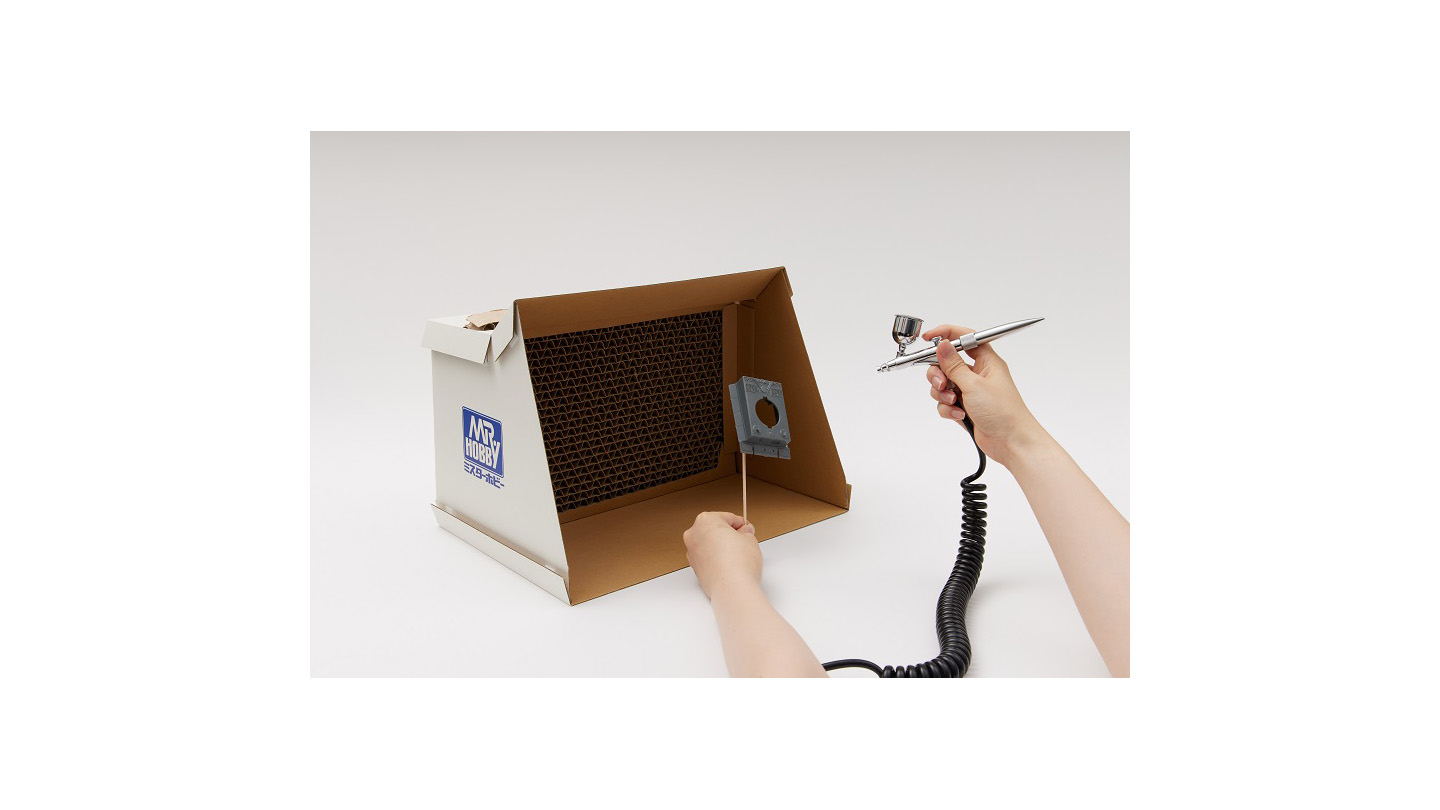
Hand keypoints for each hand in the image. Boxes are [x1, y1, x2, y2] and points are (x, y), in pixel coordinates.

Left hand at [682, 511, 759, 599]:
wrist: (732, 588)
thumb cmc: (738, 563)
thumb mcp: (750, 539)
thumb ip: (746, 532)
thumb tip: (744, 532)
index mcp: (705, 520)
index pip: (727, 517)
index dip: (741, 524)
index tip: (747, 529)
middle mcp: (693, 534)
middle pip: (715, 529)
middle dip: (729, 535)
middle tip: (743, 542)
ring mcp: (692, 552)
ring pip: (709, 544)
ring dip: (721, 547)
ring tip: (737, 555)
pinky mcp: (694, 568)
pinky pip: (707, 558)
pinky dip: (716, 559)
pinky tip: (729, 565)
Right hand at [922, 325, 1047, 466]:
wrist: (1011, 441)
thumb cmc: (1003, 412)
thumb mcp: (974, 385)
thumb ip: (954, 365)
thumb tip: (943, 345)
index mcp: (986, 361)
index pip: (964, 338)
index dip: (946, 334)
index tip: (928, 338)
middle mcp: (977, 374)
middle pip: (947, 363)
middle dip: (939, 374)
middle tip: (942, 383)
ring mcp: (971, 391)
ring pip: (944, 384)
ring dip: (943, 394)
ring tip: (954, 402)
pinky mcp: (965, 407)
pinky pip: (946, 402)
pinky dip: (948, 409)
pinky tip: (959, 415)